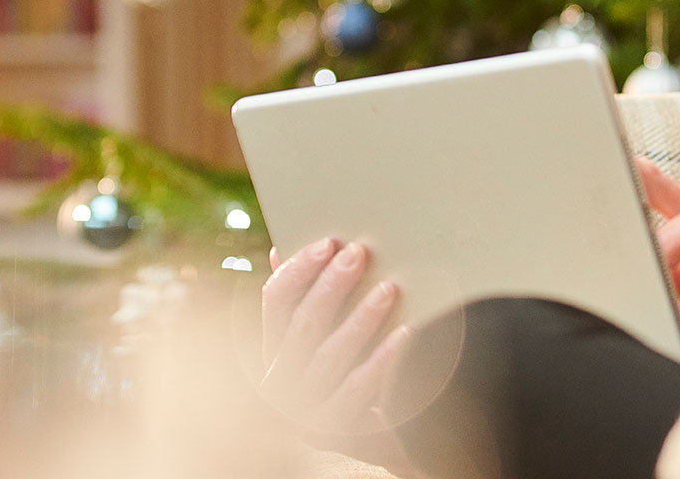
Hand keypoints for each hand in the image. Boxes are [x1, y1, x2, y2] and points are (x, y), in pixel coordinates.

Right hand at [260, 238, 414, 451]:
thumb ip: (309, 299)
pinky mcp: (332, 432)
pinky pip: (358, 388)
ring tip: (390, 289)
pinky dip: (382, 358)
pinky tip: (406, 333)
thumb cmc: (358, 371)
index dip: (300, 268)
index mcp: (274, 349)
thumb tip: (281, 250)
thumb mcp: (330, 334)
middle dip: (332, 285)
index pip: (276, 299)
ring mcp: (302, 411)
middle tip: (360, 254)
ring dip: (360, 318)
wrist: (389, 437)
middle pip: (303, 324)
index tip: (331, 243)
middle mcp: (279, 380)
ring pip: (330, 354)